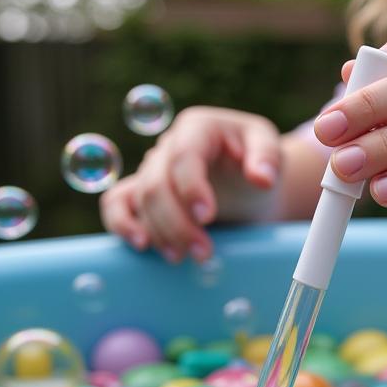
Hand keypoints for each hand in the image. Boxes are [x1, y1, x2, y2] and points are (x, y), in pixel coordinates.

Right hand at [100, 107, 280, 262]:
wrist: (246, 180)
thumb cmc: (256, 160)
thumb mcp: (269, 149)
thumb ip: (267, 157)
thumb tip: (262, 178)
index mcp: (198, 128)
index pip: (185, 156)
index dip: (191, 187)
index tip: (206, 217)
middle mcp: (169, 146)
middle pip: (158, 183)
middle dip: (178, 223)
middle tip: (203, 253)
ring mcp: (152, 169)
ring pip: (140, 199)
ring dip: (159, 233)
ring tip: (182, 258)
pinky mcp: (142, 192)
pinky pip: (117, 202)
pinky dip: (121, 223)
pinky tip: (141, 245)